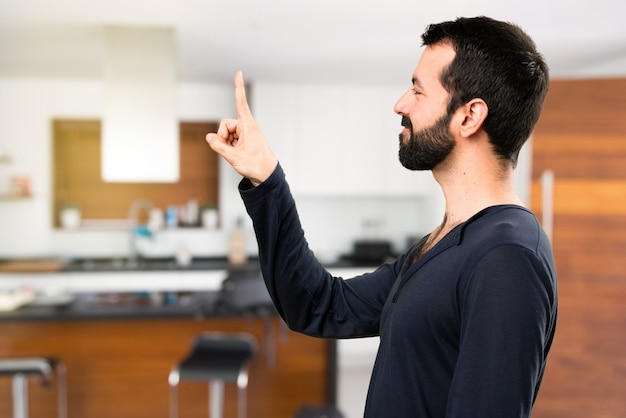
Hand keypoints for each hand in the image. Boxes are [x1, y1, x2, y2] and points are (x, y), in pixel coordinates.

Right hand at [206, 71, 277, 185]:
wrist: (267, 177)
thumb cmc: (256, 165)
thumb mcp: (234, 157)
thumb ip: (218, 146)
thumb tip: (209, 137)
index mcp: (248, 125)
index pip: (240, 102)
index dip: (238, 87)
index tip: (238, 72)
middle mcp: (247, 127)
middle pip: (225, 124)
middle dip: (222, 136)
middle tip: (230, 150)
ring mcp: (246, 134)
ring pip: (226, 133)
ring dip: (226, 143)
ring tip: (236, 155)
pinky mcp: (244, 141)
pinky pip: (230, 140)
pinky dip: (229, 147)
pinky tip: (236, 155)